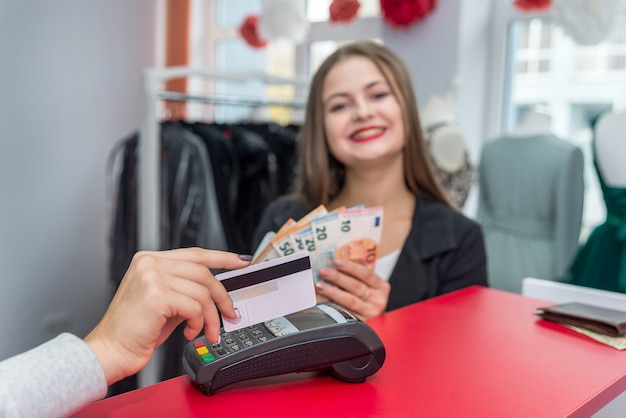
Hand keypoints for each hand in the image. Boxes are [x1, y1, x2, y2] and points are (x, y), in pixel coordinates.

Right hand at [84, 248, 250, 384]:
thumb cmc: (135, 331)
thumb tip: (216, 292)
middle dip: (222, 297)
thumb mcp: (165, 302)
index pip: (195, 254)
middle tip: (229, 315)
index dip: (223, 258)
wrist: (110, 352)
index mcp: (149, 260)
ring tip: (206, 332)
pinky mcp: (156, 294)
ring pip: (202, 292)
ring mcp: (151, 276)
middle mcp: (149, 263)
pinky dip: (198, 323)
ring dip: (210, 317)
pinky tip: (188, 333)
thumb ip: (185, 290)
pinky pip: (194, 307)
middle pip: (204, 273)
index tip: (242, 262)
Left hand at [315, 258, 389, 319]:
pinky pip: (345, 313)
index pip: (367, 274)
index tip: (338, 261)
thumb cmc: (368, 294)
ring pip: (350, 301)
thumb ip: (357, 274)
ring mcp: (369, 313)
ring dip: (333, 292)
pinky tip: (323, 301)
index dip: (352, 268)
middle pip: (356, 287)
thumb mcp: (369, 284)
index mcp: (381, 287)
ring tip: (320, 285)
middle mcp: (378, 301)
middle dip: (338, 278)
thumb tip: (336, 264)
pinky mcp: (360, 323)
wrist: (374, 316)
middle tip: (324, 271)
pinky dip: (333, 306)